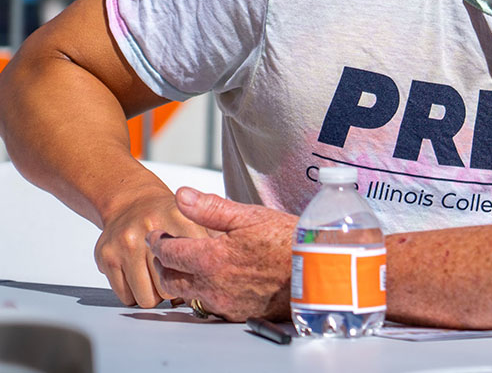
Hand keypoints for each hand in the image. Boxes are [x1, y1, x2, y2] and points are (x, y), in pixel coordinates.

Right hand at [95, 186, 211, 308]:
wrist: (131, 202)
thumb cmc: (168, 215)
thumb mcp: (194, 216)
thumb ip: (213, 235)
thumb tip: (229, 265)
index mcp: (177, 216)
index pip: (194, 261)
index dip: (200, 275)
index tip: (204, 279)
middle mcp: (148, 229)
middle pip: (170, 285)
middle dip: (178, 290)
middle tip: (180, 282)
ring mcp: (125, 244)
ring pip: (147, 297)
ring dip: (156, 296)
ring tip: (161, 282)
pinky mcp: (106, 258)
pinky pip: (126, 298)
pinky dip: (136, 295)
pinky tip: (143, 280)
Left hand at [148, 187, 295, 321]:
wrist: (316, 270)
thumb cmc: (286, 240)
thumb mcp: (250, 216)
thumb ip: (211, 208)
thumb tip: (182, 195)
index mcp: (210, 258)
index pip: (168, 252)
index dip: (158, 242)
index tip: (156, 235)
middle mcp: (211, 286)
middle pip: (170, 279)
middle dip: (163, 265)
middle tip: (167, 252)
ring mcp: (223, 303)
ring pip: (188, 295)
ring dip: (183, 280)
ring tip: (191, 266)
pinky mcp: (236, 314)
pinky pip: (210, 305)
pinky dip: (206, 292)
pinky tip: (218, 280)